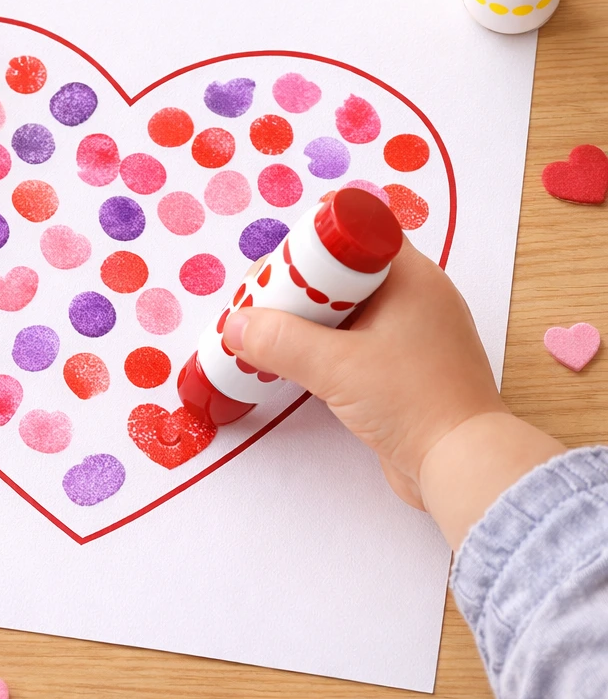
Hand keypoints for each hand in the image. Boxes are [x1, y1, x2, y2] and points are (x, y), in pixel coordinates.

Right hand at [221, 239, 562, 545]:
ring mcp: (411, 332)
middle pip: (344, 269)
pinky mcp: (403, 366)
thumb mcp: (337, 367)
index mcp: (411, 277)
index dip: (312, 241)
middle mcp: (414, 296)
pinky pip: (355, 338)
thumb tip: (235, 325)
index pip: (357, 231)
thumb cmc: (413, 404)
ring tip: (266, 332)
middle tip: (261, 302)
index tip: (276, 266)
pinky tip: (294, 360)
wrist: (463, 467)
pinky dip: (324, 343)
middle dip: (299, 284)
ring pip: (347, 307)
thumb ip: (280, 342)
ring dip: (307, 317)